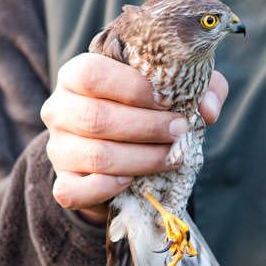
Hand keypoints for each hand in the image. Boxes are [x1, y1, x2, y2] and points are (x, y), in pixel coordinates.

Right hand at [41, 53, 227, 225]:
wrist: (120, 151)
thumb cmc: (147, 110)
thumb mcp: (174, 90)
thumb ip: (199, 89)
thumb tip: (207, 109)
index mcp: (76, 75)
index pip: (92, 74)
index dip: (134, 89)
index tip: (169, 101)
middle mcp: (59, 109)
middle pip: (96, 117)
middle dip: (147, 126)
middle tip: (179, 130)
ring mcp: (58, 148)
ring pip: (95, 155)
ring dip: (141, 158)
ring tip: (172, 156)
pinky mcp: (63, 183)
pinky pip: (74, 190)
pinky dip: (108, 187)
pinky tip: (133, 181)